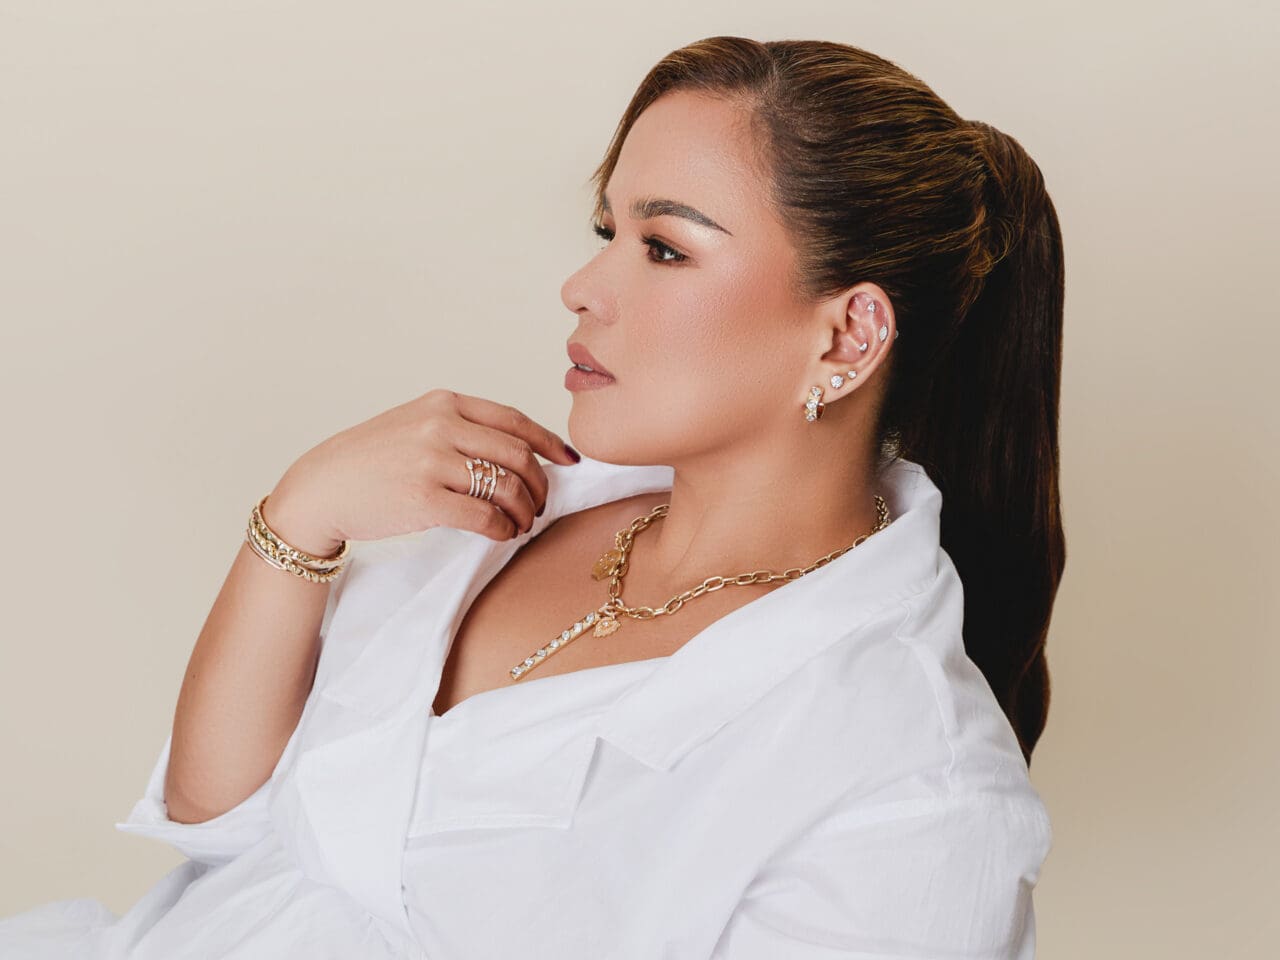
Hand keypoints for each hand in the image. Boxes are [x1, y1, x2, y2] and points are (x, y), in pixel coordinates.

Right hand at [265, 388, 579, 551]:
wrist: (322, 487)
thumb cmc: (371, 460)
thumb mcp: (415, 423)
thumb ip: (460, 428)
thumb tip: (519, 451)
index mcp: (444, 403)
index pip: (514, 420)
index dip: (549, 442)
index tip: (569, 461)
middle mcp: (441, 426)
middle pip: (518, 455)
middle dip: (540, 484)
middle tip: (541, 504)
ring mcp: (432, 461)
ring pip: (506, 486)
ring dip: (525, 510)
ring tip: (522, 523)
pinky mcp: (424, 499)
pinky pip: (484, 515)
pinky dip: (503, 528)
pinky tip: (502, 534)